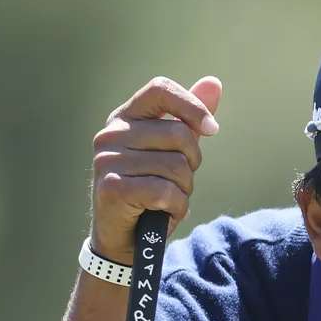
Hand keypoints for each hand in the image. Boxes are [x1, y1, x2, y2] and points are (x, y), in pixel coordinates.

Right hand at [91, 75, 222, 262]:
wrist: (124, 238)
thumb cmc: (152, 191)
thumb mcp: (173, 152)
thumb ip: (190, 118)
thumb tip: (213, 82)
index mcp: (125, 118)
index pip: (161, 89)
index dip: (192, 106)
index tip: (212, 130)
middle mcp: (110, 133)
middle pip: (179, 134)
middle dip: (192, 164)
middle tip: (177, 182)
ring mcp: (107, 160)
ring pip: (176, 166)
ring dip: (184, 190)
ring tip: (167, 199)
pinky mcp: (111, 188)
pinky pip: (166, 191)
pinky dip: (176, 206)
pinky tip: (163, 212)